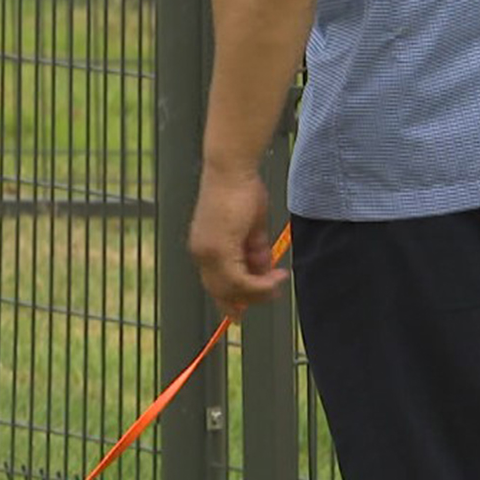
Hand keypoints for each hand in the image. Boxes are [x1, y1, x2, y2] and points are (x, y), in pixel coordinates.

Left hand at [188, 168, 287, 317]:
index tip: (244, 310)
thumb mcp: (252, 227)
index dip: (231, 299)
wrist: (232, 169)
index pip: (216, 283)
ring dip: (258, 291)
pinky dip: (258, 283)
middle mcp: (202, 253)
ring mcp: (207, 253)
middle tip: (272, 296)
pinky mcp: (217, 249)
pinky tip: (275, 277)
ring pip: (231, 289)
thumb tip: (263, 268)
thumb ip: (255, 250)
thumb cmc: (241, 189)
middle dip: (248, 299)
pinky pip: (238, 280)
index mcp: (205, 247)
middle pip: (222, 291)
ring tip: (278, 283)